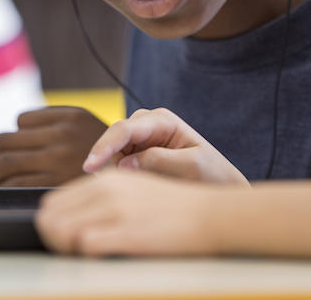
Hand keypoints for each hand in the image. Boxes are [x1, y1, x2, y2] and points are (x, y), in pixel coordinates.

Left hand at [0, 106, 107, 186]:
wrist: (138, 179)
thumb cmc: (112, 159)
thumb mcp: (90, 127)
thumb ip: (55, 122)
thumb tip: (15, 125)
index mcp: (69, 115)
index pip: (21, 121)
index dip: (1, 137)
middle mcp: (62, 132)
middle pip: (4, 142)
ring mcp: (59, 157)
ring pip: (4, 162)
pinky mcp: (56, 181)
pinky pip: (15, 183)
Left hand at [35, 170, 222, 255]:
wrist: (210, 215)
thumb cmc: (174, 210)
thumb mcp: (134, 191)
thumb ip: (103, 199)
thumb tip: (71, 220)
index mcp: (105, 180)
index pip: (54, 202)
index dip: (54, 225)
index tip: (66, 241)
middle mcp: (106, 190)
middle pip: (50, 217)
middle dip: (53, 239)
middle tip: (70, 254)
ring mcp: (116, 210)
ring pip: (61, 230)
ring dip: (65, 250)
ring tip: (81, 259)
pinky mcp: (128, 231)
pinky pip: (86, 245)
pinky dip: (86, 257)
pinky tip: (100, 260)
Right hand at [84, 107, 247, 184]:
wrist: (221, 186)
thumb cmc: (212, 174)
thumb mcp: (191, 166)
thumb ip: (159, 161)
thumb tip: (124, 165)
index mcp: (162, 120)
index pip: (124, 129)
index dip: (104, 147)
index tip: (90, 166)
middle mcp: (147, 125)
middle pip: (113, 139)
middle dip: (109, 161)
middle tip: (115, 189)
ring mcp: (140, 140)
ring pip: (113, 154)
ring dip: (117, 172)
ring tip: (142, 190)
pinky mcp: (136, 155)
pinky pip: (117, 164)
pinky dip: (120, 177)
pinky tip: (134, 190)